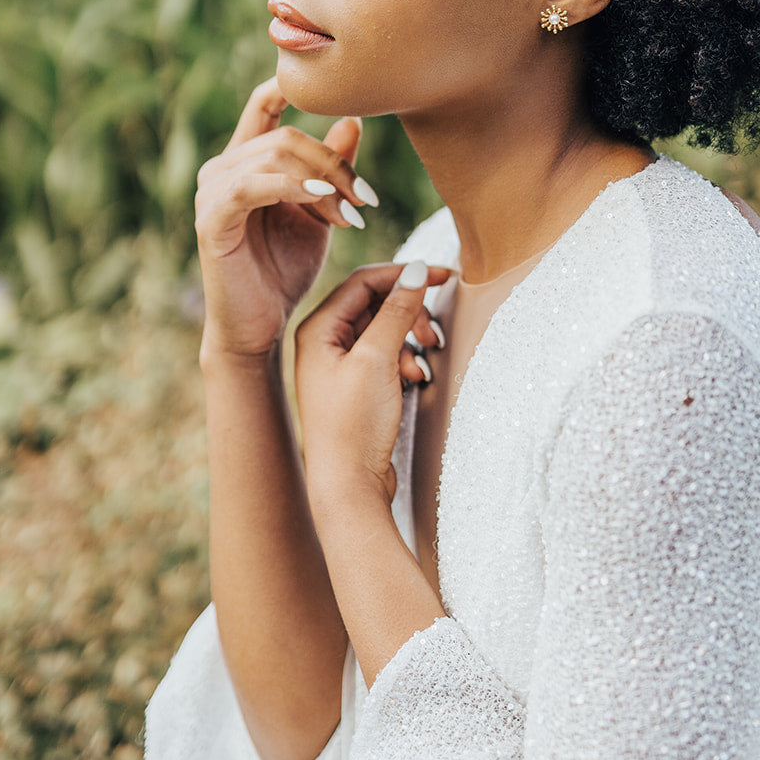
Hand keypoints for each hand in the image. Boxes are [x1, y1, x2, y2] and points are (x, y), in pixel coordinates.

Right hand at [194, 76, 376, 359]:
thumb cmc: (285, 269)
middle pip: (288, 135)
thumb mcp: (320, 211)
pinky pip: (253, 185)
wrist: (259, 327)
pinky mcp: (211, 219)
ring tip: (352, 213)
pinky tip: (323, 201)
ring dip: (324, 179)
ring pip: (275, 154)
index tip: (338, 89)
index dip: (292, 86)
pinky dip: (293, 187)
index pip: (264, 104)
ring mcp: (211, 192)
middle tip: (366, 199)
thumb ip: (332, 167)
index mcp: (245, 160)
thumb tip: (354, 120)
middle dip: (335, 164)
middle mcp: (221, 168)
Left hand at [295, 261, 451, 507]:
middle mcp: (323, 343)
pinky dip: (406, 360)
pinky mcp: (356, 387)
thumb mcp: (378, 359)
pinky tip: (416, 378)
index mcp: (317, 329)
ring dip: (411, 338)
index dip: (403, 275)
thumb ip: (397, 311)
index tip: (442, 276)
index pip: (364, 280)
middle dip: (410, 313)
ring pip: (384, 330)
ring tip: (426, 359)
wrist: (349, 488)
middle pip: (376, 304)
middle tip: (433, 332)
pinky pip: (386, 355)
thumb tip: (414, 271)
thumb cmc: (354, 425)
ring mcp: (339, 366)